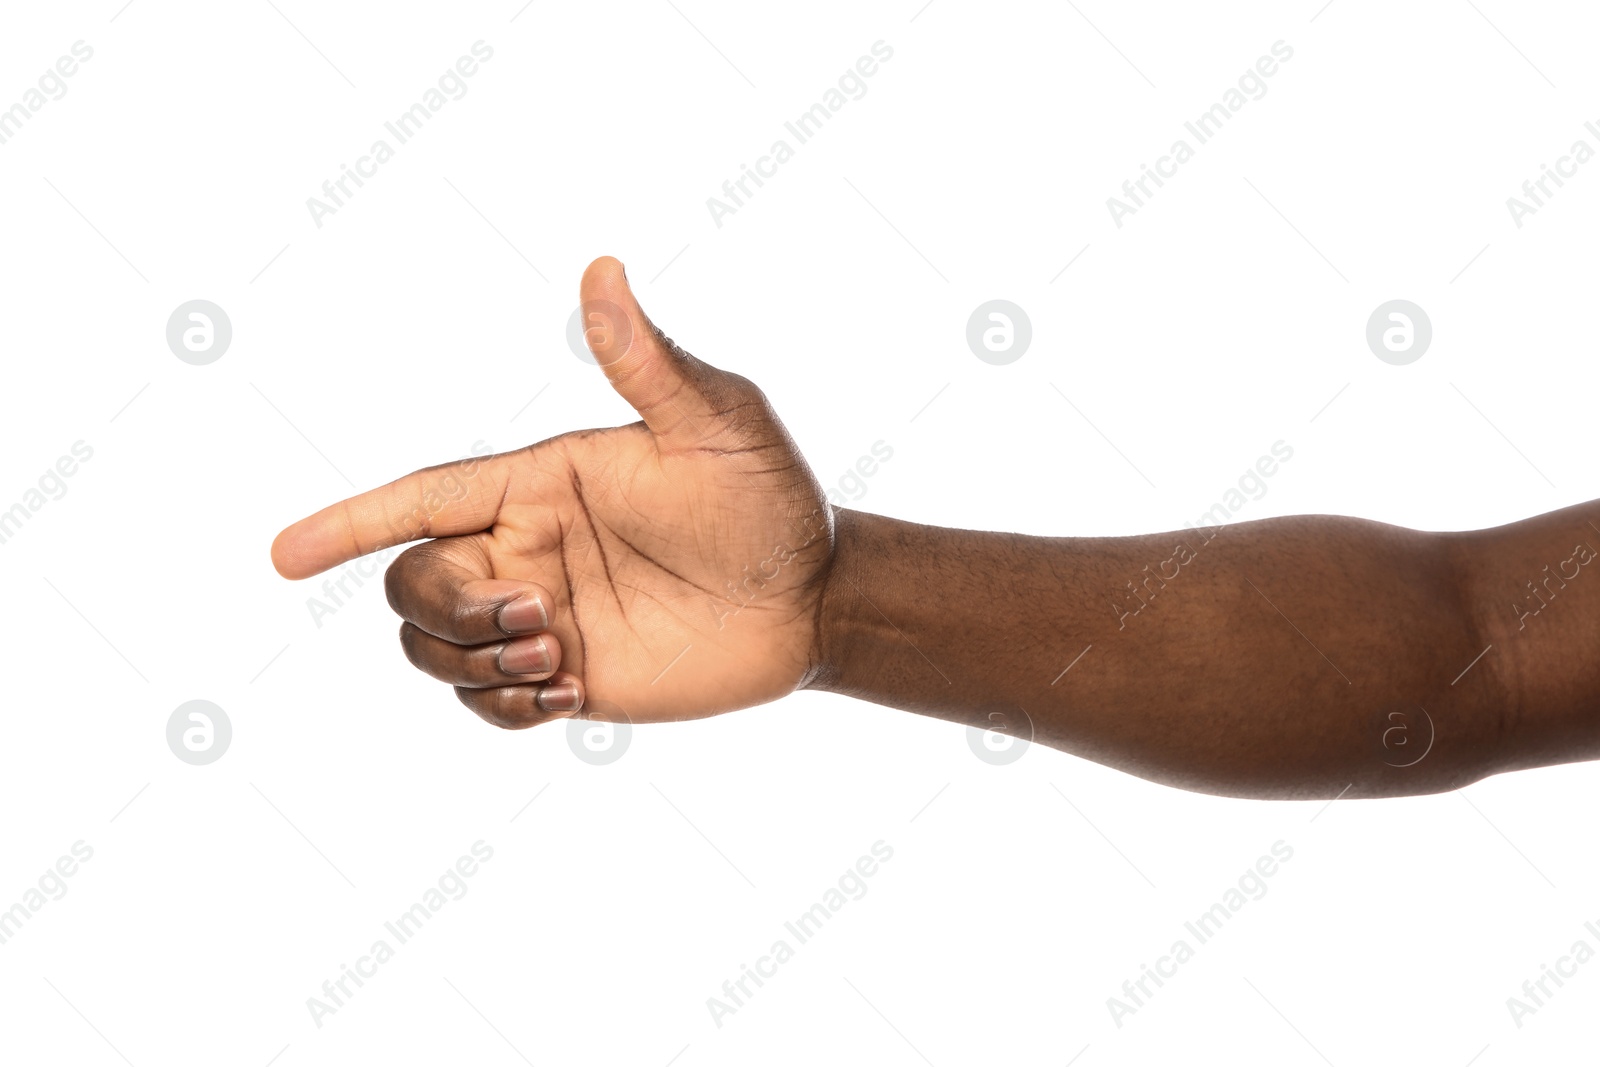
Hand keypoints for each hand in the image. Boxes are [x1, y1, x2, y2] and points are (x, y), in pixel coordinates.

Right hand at [271, 257, 835, 728]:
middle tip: (543, 618)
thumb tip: (603, 268)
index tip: (281, 557)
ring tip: (561, 659)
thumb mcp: (717, 423)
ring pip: (433, 649)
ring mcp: (542, 615)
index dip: (349, 522)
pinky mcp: (566, 677)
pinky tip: (567, 694)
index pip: (421, 498)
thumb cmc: (767, 498)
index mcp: (539, 482)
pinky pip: (486, 705)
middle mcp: (525, 548)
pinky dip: (502, 709)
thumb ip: (649, 362)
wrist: (813, 596)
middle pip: (412, 585)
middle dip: (450, 611)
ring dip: (474, 664)